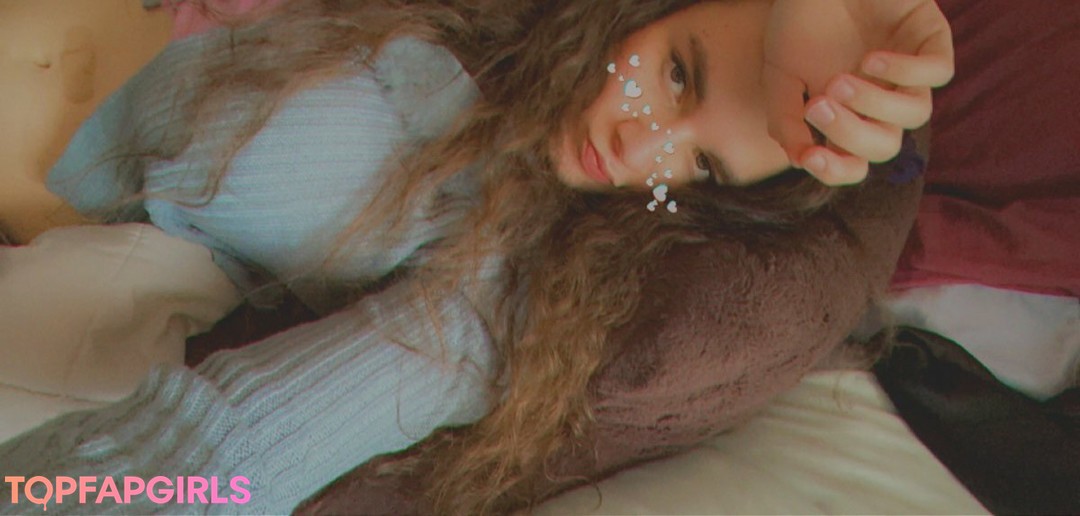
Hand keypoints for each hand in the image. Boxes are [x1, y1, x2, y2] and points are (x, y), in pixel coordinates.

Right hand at [762, 0, 953, 184]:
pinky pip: (939, 73)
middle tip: (818, 105)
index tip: (810, 155)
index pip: (854, 161)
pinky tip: (872, 58)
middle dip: (851, 134)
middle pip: (885, 146)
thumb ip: (784, 118)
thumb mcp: (779, 74)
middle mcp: (882, 97)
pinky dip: (907, 72)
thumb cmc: (799, 19)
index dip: (836, 170)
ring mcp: (909, 68)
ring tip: (839, 82)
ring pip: (916, 114)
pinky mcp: (929, 35)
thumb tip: (801, 160)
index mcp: (849, 113)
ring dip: (876, 105)